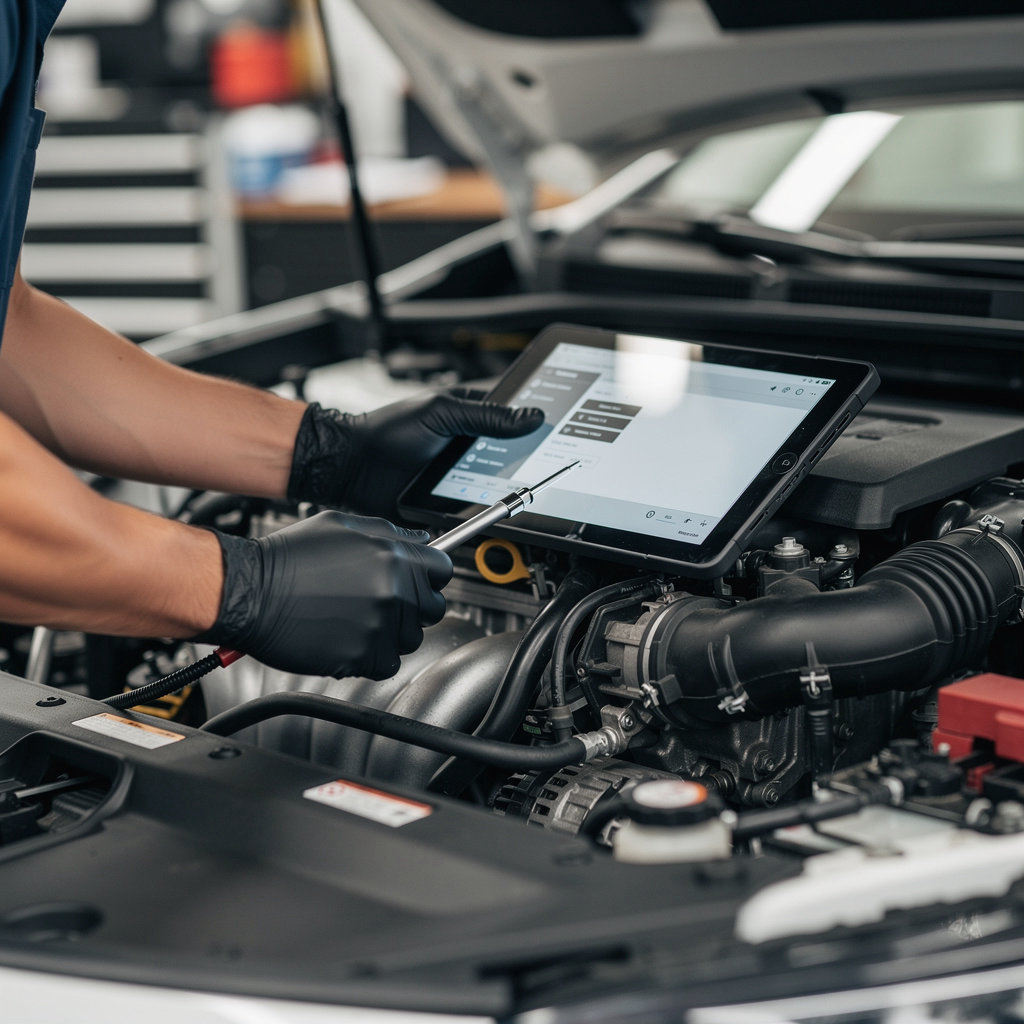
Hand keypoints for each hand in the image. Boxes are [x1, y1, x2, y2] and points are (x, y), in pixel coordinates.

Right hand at [196, 511, 451, 678]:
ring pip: (411, 639)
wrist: (250, 593)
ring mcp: (379, 626)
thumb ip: (389, 533)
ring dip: (390, 633)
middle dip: (412, 606)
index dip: (429, 575)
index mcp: (392, 555)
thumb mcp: (341, 525)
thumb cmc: (288, 558)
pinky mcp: (362, 656)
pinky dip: (371, 657)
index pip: (442, 569)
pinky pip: (387, 664)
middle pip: (432, 608)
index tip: (417, 581)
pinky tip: (348, 639)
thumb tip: (422, 541)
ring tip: (356, 620)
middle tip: (379, 603)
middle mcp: (392, 590)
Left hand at [287, 391, 543, 517]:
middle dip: (527, 468)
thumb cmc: (387, 432)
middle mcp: (470, 450)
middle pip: (512, 460)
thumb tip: (531, 417)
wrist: (351, 468)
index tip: (556, 437)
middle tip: (542, 471)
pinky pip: (475, 513)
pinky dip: (483, 516)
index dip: (536, 430)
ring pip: (497, 489)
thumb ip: (487, 416)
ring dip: (507, 495)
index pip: (515, 422)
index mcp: (472, 418)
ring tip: (522, 495)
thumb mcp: (441, 414)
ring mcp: (461, 479)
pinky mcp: (450, 505)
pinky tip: (491, 513)